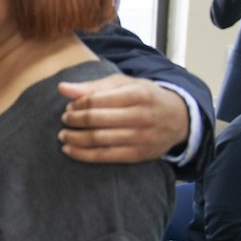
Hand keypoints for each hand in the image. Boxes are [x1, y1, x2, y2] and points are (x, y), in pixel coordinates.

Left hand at [58, 75, 188, 163]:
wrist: (179, 119)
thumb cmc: (145, 97)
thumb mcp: (125, 84)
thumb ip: (94, 86)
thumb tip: (62, 88)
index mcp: (138, 93)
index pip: (97, 99)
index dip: (78, 104)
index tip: (70, 105)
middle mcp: (142, 116)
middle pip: (96, 119)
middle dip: (74, 120)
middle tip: (65, 119)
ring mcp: (142, 137)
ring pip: (98, 139)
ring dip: (74, 138)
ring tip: (63, 134)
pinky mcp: (139, 155)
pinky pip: (104, 156)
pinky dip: (82, 154)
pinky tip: (69, 149)